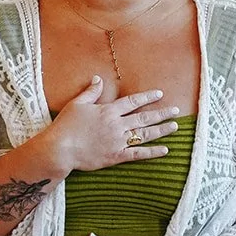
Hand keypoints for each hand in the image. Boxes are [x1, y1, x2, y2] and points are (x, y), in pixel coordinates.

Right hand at [49, 77, 177, 174]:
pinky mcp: (116, 156)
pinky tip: (165, 150)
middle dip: (161, 113)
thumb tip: (98, 78)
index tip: (159, 93)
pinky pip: (138, 154)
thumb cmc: (66, 126)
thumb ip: (91, 92)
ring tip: (174, 126)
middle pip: (144, 117)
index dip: (147, 97)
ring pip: (145, 135)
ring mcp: (118, 141)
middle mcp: (117, 125)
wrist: (60, 149)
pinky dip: (152, 152)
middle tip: (176, 110)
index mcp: (108, 111)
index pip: (133, 102)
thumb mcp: (77, 104)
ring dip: (161, 130)